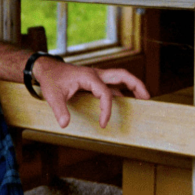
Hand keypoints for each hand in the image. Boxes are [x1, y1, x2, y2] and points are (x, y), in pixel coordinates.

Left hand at [32, 56, 150, 128]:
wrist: (46, 69)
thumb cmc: (51, 80)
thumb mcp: (52, 95)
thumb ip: (59, 110)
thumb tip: (65, 125)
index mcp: (88, 76)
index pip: (105, 94)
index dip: (106, 110)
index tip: (103, 124)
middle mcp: (96, 74)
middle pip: (123, 75)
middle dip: (137, 85)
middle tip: (147, 98)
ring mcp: (97, 76)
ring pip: (120, 78)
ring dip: (132, 87)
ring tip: (143, 100)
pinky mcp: (95, 81)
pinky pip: (112, 86)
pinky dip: (121, 92)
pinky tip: (125, 102)